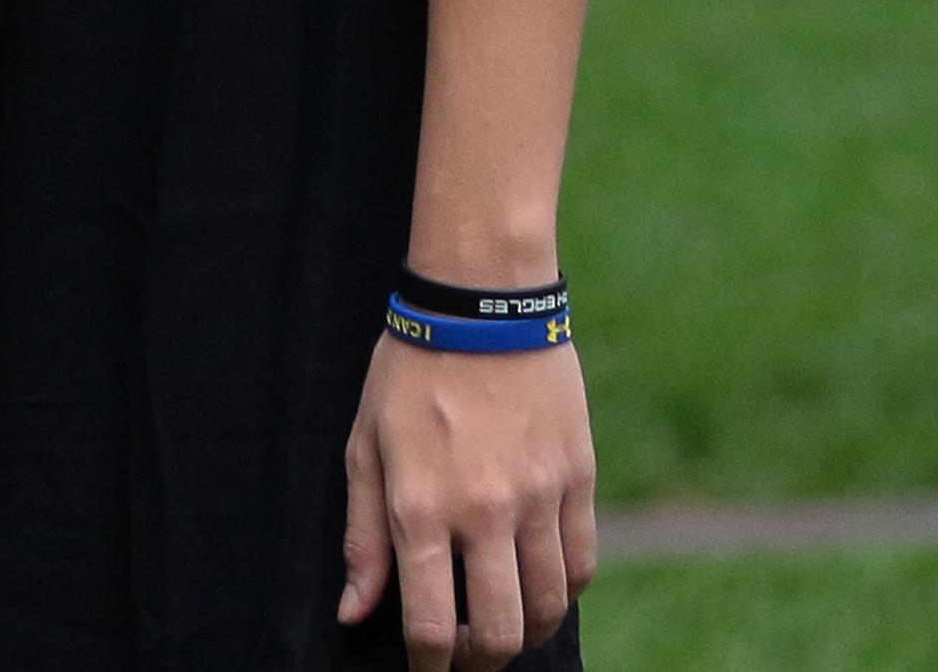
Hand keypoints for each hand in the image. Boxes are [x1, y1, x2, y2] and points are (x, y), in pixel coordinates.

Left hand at [337, 334, 596, 667]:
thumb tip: (355, 613)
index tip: (427, 669)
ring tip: (504, 628)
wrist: (482, 303)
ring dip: (525, 633)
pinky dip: (564, 592)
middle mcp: (483, 511)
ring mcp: (538, 497)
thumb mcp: (365, 448)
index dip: (429, 666)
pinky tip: (541, 587)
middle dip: (480, 661)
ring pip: (548, 606)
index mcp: (421, 507)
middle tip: (467, 656)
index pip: (430, 625)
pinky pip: (582, 563)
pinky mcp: (578, 479)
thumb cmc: (410, 373)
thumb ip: (362, 538)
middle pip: (498, 631)